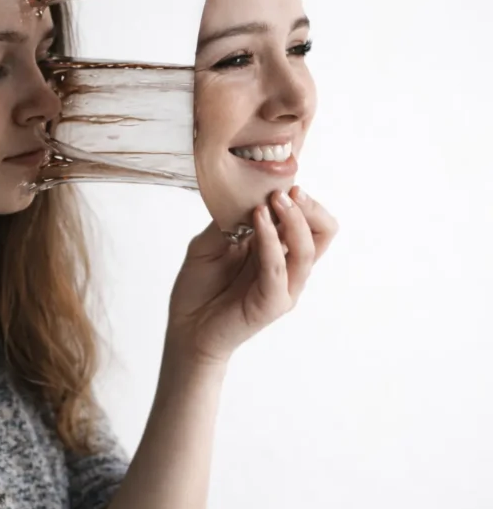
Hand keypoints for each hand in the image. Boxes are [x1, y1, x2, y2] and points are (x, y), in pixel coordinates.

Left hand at [165, 186, 338, 366]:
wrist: (186, 327)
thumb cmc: (200, 287)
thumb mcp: (211, 242)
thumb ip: (231, 220)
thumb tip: (248, 191)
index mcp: (277, 250)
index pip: (309, 222)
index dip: (302, 200)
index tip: (282, 181)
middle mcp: (286, 267)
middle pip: (322, 233)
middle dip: (310, 207)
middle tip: (289, 190)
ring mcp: (283, 286)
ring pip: (307, 249)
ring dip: (293, 219)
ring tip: (275, 199)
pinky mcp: (272, 303)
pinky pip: (279, 268)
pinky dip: (271, 240)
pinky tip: (258, 219)